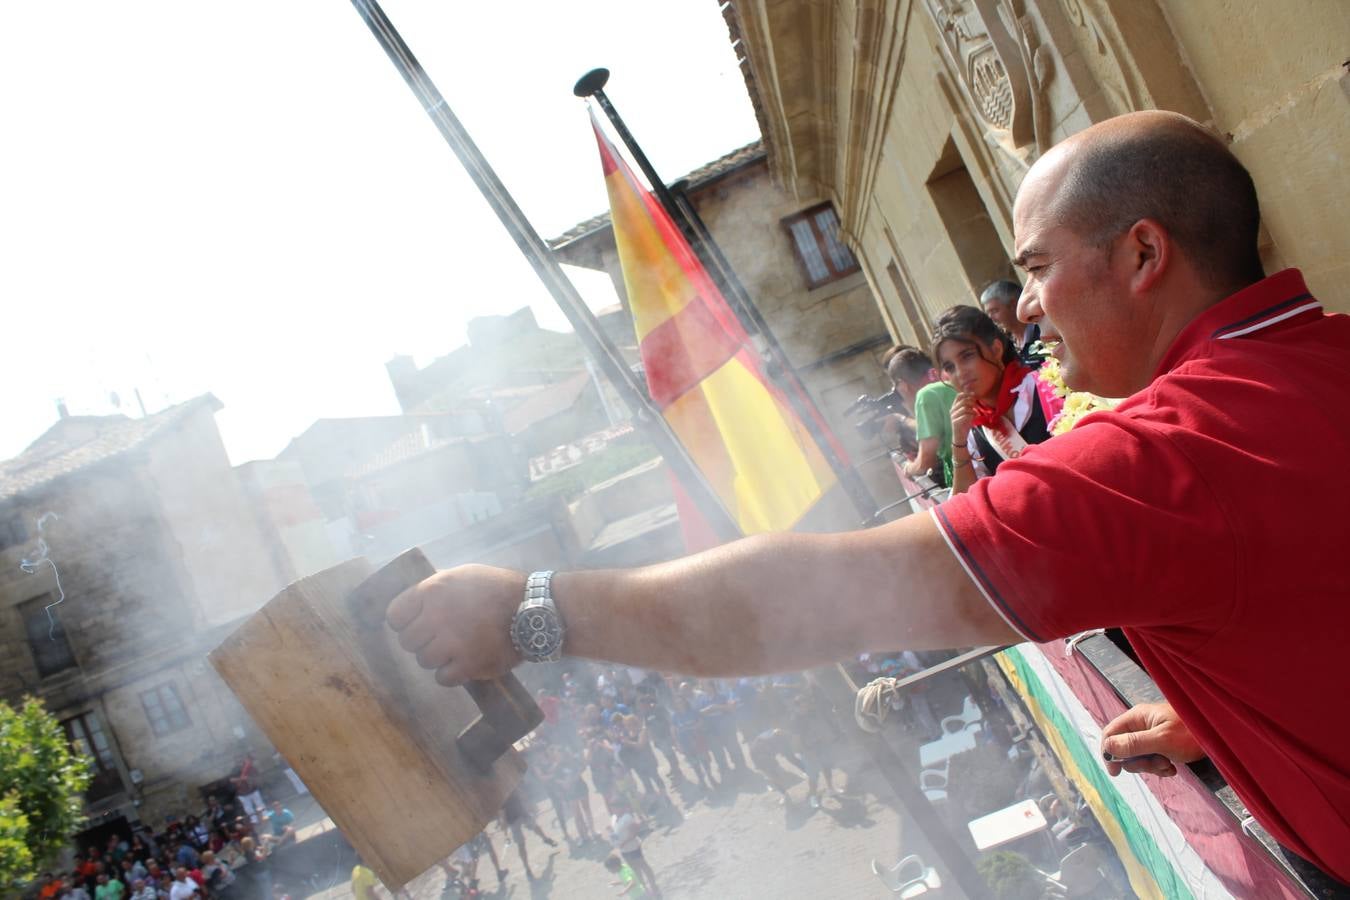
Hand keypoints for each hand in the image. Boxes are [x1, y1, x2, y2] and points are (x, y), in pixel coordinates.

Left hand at [386, 564, 524, 685]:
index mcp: (433, 591)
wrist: (534, 610)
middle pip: (407, 642)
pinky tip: (463, 664)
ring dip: (437, 658)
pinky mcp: (468, 665)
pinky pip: (442, 678)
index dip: (404, 622)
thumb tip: (414, 604)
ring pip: (424, 661)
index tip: (418, 624)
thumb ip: (435, 589)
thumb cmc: (496, 588)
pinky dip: (451, 674)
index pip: (394, 615)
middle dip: (422, 640)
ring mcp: (452, 643)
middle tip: (441, 638)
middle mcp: (437, 617)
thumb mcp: (462, 575)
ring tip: (455, 650)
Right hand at [950, 391, 974, 445]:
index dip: (967, 394)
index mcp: (954, 407)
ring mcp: (953, 416)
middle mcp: (952, 410)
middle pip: (963, 401)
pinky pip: (965, 416)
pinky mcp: (955, 422)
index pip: (959, 396)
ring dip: (973, 410)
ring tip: (976, 413)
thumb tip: (974, 395)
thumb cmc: (964, 424)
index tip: (974, 396)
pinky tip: (974, 418)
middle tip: (977, 406)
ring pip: (965, 408)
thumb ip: (969, 405)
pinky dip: (972, 416)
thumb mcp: (967, 413)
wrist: (960, 436)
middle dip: (972, 402)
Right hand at [1100, 702, 1205, 777]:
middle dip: (1138, 762)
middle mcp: (1141, 725)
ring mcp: (1152, 734)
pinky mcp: (1163, 744)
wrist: (1219, 733)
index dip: (1109, 752)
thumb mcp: (1161, 740)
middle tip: (1155, 765)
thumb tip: (1107, 748)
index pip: (1110, 734)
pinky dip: (1160, 766)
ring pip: (1139, 756)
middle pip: (1124, 748)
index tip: (1116, 771)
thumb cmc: (1191, 732)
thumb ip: (1134, 744)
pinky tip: (1173, 767)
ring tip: (1168, 765)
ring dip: (1151, 766)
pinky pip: (1152, 758)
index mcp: (1137, 718)